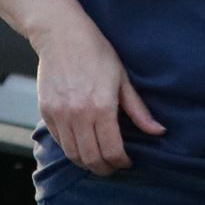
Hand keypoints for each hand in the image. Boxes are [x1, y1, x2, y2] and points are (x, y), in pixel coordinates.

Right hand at [33, 13, 162, 175]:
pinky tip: (83, 144)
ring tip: (99, 159)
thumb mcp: (123, 79)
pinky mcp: (45, 112)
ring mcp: (59, 115)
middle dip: (104, 168)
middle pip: (91, 157)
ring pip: (72, 153)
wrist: (61, 36)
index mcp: (101, 107)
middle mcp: (78, 115)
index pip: (111, 149)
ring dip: (87, 162)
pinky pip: (59, 141)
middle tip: (113, 166)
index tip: (127, 161)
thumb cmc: (97, 53)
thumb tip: (158, 131)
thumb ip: (138, 110)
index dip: (121, 162)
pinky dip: (71, 148)